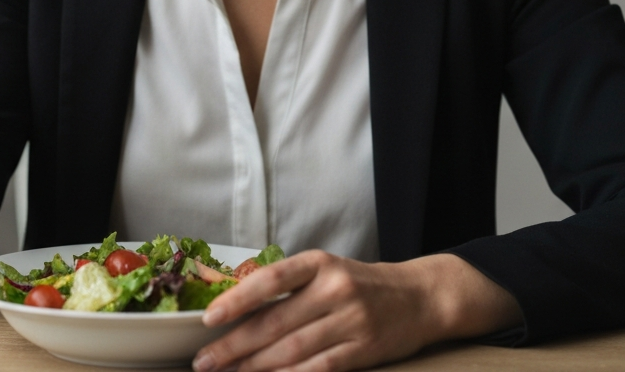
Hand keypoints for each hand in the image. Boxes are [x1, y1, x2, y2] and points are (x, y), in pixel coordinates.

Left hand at [193, 252, 521, 371]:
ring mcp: (350, 320)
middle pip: (276, 321)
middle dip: (235, 344)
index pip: (271, 278)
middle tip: (205, 360)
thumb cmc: (361, 284)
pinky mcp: (363, 349)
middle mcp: (334, 289)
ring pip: (293, 349)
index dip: (238, 298)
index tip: (210, 318)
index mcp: (320, 263)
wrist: (419, 296)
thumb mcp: (326, 271)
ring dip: (255, 367)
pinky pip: (320, 368)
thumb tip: (238, 309)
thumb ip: (289, 287)